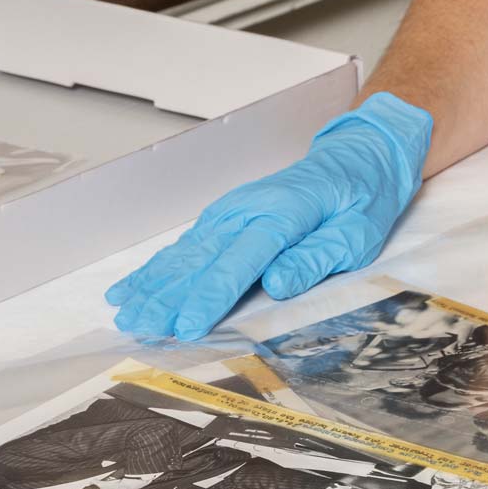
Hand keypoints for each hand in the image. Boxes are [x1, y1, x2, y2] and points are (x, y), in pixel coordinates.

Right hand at [107, 92, 431, 339]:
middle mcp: (247, 210)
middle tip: (138, 329)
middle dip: (167, 297)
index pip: (239, 262)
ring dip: (153, 285)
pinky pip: (186, 246)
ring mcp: (231, 211)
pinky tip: (130, 288)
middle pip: (201, 260)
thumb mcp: (357, 234)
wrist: (357, 159)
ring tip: (125, 314)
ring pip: (185, 254)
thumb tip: (276, 285)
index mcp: (283, 215)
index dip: (209, 298)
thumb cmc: (362, 199)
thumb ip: (315, 259)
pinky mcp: (225, 217)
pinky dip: (157, 268)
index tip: (185, 327)